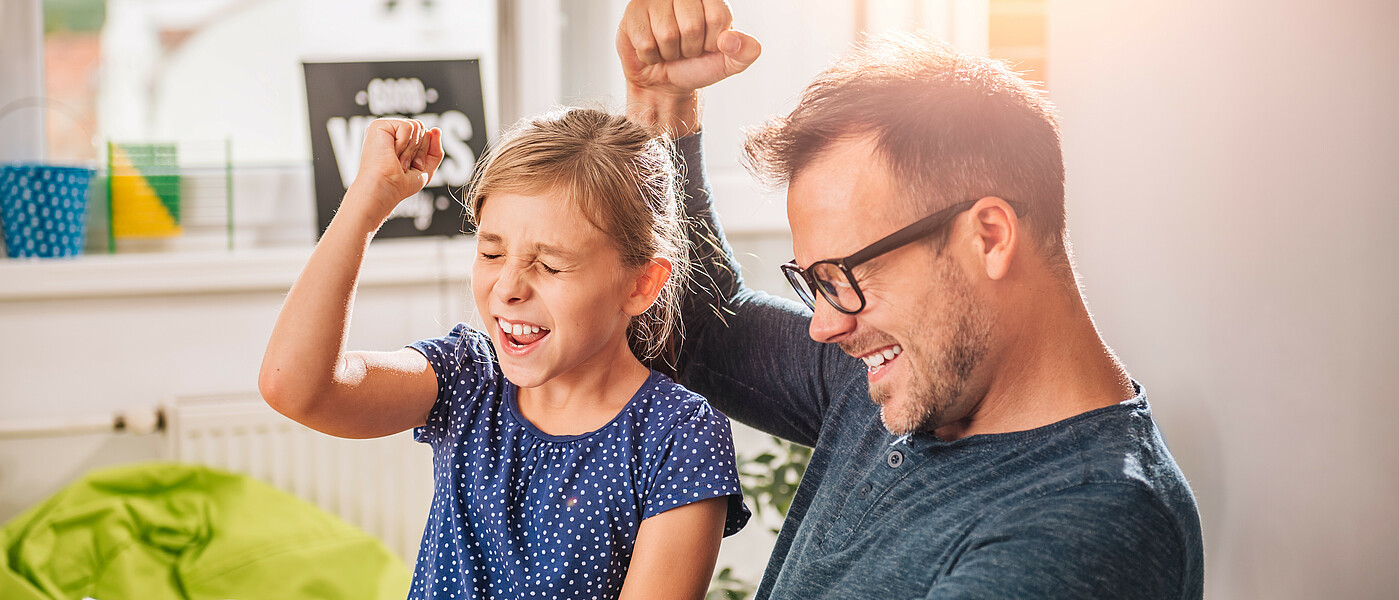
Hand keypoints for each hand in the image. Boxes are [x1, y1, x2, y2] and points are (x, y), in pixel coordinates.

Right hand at [345, 118, 442, 223]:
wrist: (385, 188)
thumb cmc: (400, 183)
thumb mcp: (426, 167)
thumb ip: (435, 149)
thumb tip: (436, 130)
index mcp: (399, 140)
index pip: (425, 134)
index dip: (422, 152)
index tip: (410, 166)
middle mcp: (391, 133)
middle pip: (422, 129)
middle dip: (418, 151)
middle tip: (403, 165)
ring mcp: (385, 128)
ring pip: (416, 126)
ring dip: (410, 150)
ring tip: (398, 160)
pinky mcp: (379, 125)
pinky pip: (407, 126)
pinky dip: (403, 144)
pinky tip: (392, 152)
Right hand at [617, 0, 760, 134]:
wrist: (664, 82)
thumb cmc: (697, 66)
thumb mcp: (729, 63)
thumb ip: (746, 51)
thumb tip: (730, 39)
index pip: (717, 17)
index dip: (712, 41)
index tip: (706, 45)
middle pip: (691, 25)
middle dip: (690, 49)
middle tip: (685, 49)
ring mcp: (656, 0)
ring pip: (667, 34)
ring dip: (670, 53)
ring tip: (669, 49)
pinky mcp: (633, 12)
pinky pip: (646, 42)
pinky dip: (651, 56)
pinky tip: (652, 50)